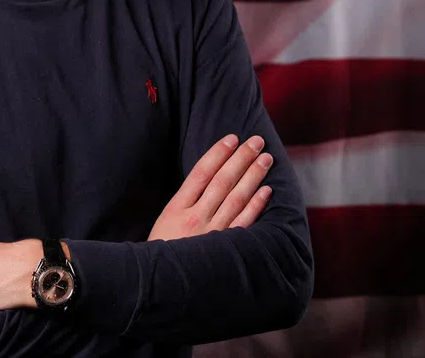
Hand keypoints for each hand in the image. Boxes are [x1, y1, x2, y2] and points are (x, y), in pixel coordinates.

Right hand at [148, 134, 272, 240]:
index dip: (218, 153)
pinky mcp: (225, 249)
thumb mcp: (165, 221)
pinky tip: (266, 191)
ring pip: (236, 198)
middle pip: (222, 181)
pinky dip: (256, 206)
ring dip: (253, 176)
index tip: (232, 138)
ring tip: (265, 159)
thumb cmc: (162, 251)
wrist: (158, 287)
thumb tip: (209, 177)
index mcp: (176, 208)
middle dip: (241, 158)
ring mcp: (212, 234)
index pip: (201, 173)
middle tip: (256, 141)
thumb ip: (185, 201)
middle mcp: (195, 218)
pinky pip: (244, 224)